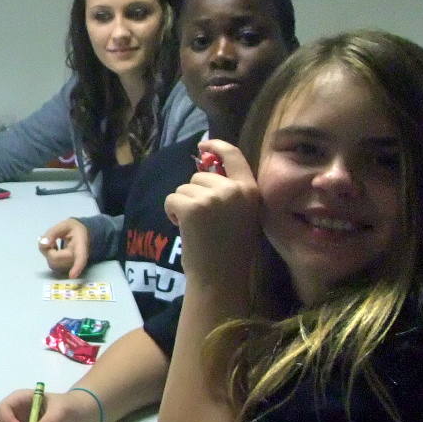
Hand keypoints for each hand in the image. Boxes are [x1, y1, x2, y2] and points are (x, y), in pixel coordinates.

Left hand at [37, 218, 89, 277]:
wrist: (81, 233)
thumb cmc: (73, 229)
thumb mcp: (64, 225)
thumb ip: (52, 233)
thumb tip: (43, 244)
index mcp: (81, 245)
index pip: (81, 258)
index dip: (77, 267)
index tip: (72, 276)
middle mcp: (78, 257)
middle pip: (58, 260)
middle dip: (47, 250)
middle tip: (47, 238)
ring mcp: (71, 263)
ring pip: (53, 263)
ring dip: (47, 252)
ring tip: (52, 242)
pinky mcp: (65, 266)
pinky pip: (53, 263)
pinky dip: (48, 255)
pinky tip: (53, 247)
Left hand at [163, 140, 261, 291]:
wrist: (221, 276)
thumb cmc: (231, 249)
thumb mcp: (243, 214)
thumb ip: (231, 192)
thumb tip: (206, 168)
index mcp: (251, 190)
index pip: (234, 155)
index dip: (216, 145)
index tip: (202, 145)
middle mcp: (234, 190)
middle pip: (200, 176)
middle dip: (195, 194)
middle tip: (205, 220)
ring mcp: (213, 197)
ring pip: (184, 188)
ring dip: (184, 205)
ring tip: (198, 227)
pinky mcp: (192, 207)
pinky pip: (172, 199)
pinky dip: (172, 212)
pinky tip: (184, 228)